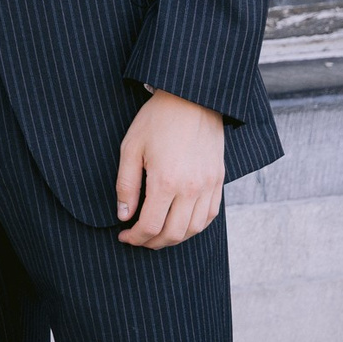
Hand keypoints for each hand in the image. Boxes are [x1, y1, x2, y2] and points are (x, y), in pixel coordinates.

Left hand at [115, 90, 226, 247]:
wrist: (191, 99)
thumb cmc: (157, 120)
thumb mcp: (131, 149)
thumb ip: (126, 186)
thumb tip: (124, 215)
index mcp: (166, 182)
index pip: (150, 226)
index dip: (135, 237)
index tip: (123, 236)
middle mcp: (191, 189)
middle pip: (174, 233)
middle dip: (152, 242)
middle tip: (138, 239)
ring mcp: (208, 186)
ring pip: (194, 229)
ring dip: (174, 238)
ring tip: (157, 235)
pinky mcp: (218, 180)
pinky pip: (210, 215)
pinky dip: (194, 226)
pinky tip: (180, 224)